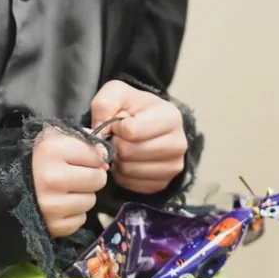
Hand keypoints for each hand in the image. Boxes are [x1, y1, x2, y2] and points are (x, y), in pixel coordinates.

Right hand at [32, 127, 109, 238]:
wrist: (3, 186)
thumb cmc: (34, 158)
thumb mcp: (53, 137)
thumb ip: (83, 139)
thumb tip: (105, 156)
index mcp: (52, 150)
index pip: (97, 156)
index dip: (91, 157)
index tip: (79, 159)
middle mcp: (53, 178)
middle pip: (98, 179)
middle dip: (90, 177)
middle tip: (74, 176)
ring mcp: (52, 205)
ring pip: (91, 200)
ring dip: (82, 196)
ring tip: (63, 191)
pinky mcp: (53, 226)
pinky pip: (80, 219)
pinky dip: (73, 213)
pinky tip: (59, 205)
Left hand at [91, 80, 186, 194]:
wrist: (149, 124)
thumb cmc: (133, 107)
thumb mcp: (117, 93)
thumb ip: (104, 104)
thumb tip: (100, 134)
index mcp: (170, 117)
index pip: (131, 130)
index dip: (116, 127)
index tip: (117, 124)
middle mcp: (178, 144)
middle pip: (129, 152)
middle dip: (116, 144)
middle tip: (117, 138)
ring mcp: (173, 166)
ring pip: (129, 170)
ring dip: (117, 160)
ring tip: (122, 148)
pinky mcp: (163, 183)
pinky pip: (132, 184)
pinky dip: (123, 175)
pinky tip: (126, 161)